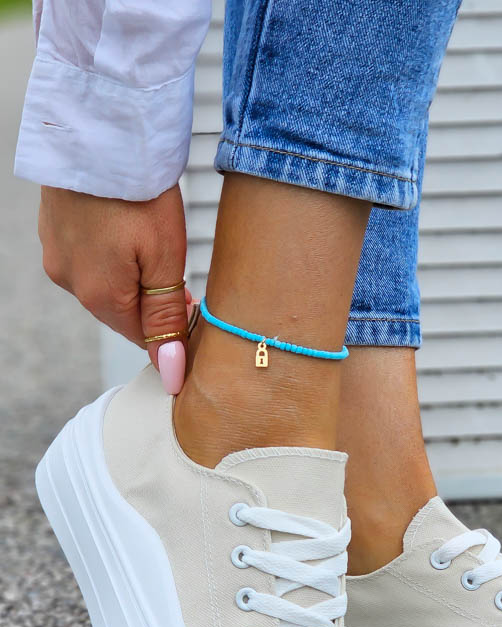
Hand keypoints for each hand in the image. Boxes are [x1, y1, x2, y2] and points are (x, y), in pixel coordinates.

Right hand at [38, 184, 188, 393]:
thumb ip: (166, 317)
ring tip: (153, 240)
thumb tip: (170, 371)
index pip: (142, 338)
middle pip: (122, 311)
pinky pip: (89, 254)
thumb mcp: (165, 259)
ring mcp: (56, 253)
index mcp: (100, 298)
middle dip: (152, 299)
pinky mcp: (53, 227)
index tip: (194, 303)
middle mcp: (70, 282)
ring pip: (105, 282)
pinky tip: (126, 224)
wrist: (99, 126)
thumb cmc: (138, 191)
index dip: (171, 327)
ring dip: (132, 274)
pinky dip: (111, 250)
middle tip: (180, 269)